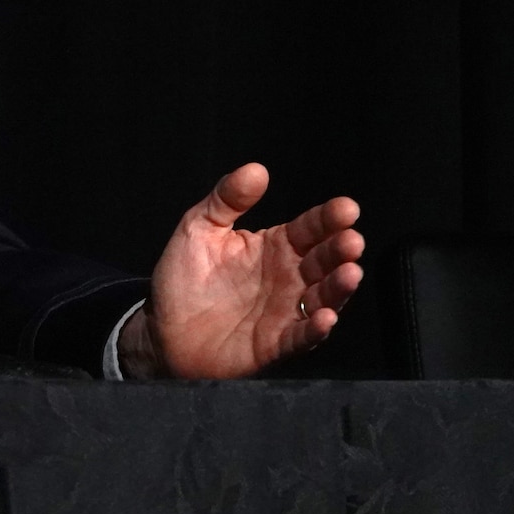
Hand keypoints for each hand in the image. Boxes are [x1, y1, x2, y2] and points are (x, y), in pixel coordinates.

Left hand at [119, 162, 362, 379]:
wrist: (161, 331)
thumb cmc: (184, 278)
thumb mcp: (199, 228)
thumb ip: (227, 199)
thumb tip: (256, 169)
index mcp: (275, 246)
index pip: (310, 228)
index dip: (328, 218)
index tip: (347, 208)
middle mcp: (289, 278)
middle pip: (323, 261)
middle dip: (341, 250)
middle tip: (352, 240)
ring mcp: (285, 312)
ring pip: (322, 298)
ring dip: (339, 288)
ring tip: (350, 273)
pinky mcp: (275, 345)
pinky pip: (301, 337)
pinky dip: (315, 329)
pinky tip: (326, 318)